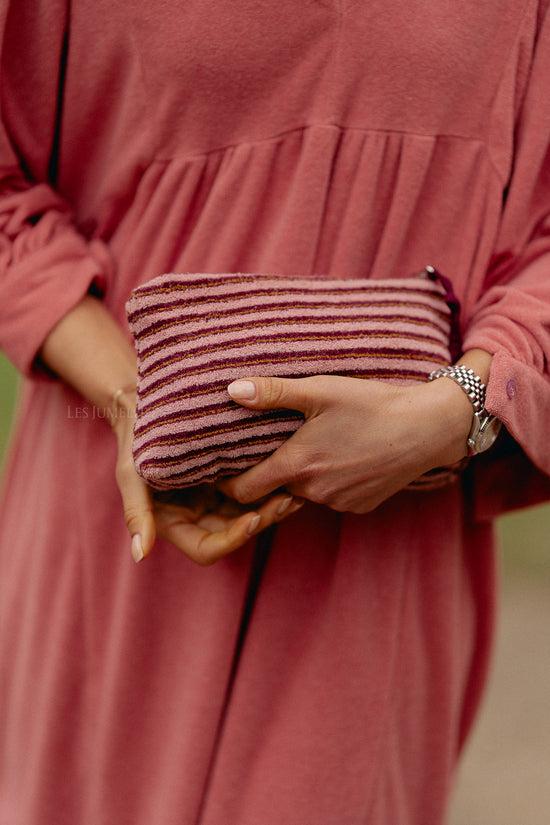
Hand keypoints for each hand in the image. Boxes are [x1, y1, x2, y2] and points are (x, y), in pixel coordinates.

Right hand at [110, 388, 304, 564]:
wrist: (143, 403)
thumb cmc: (133, 440)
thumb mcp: (131, 474)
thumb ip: (136, 514)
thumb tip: (139, 556)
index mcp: (174, 524)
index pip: (208, 548)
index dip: (233, 539)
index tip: (254, 518)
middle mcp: (197, 516)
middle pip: (235, 533)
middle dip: (262, 521)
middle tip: (287, 501)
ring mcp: (214, 498)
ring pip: (249, 513)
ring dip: (272, 506)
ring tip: (295, 490)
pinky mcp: (227, 477)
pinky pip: (252, 489)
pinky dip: (269, 485)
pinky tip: (289, 472)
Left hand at [215, 373, 474, 513]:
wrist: (428, 428)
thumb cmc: (372, 404)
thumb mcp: (321, 390)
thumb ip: (273, 393)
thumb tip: (231, 390)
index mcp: (298, 465)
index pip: (244, 491)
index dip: (229, 484)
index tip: (224, 471)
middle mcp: (315, 492)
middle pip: (275, 491)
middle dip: (271, 474)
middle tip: (275, 448)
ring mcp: (339, 503)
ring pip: (305, 494)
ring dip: (304, 477)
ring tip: (316, 446)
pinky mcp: (360, 506)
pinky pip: (332, 498)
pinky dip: (330, 483)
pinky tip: (344, 457)